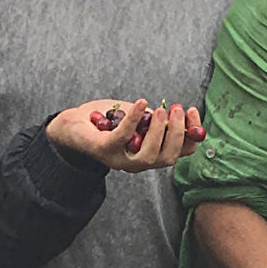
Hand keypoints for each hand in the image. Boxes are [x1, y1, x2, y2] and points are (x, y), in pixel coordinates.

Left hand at [49, 99, 203, 172]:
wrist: (74, 125)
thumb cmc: (109, 121)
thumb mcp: (138, 119)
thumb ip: (156, 120)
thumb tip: (179, 113)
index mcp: (150, 155)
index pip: (180, 152)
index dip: (191, 133)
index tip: (192, 110)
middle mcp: (137, 163)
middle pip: (167, 158)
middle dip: (176, 133)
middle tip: (176, 109)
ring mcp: (120, 160)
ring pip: (149, 156)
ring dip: (159, 132)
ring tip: (161, 110)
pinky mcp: (104, 150)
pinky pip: (123, 137)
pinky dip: (134, 120)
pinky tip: (142, 104)